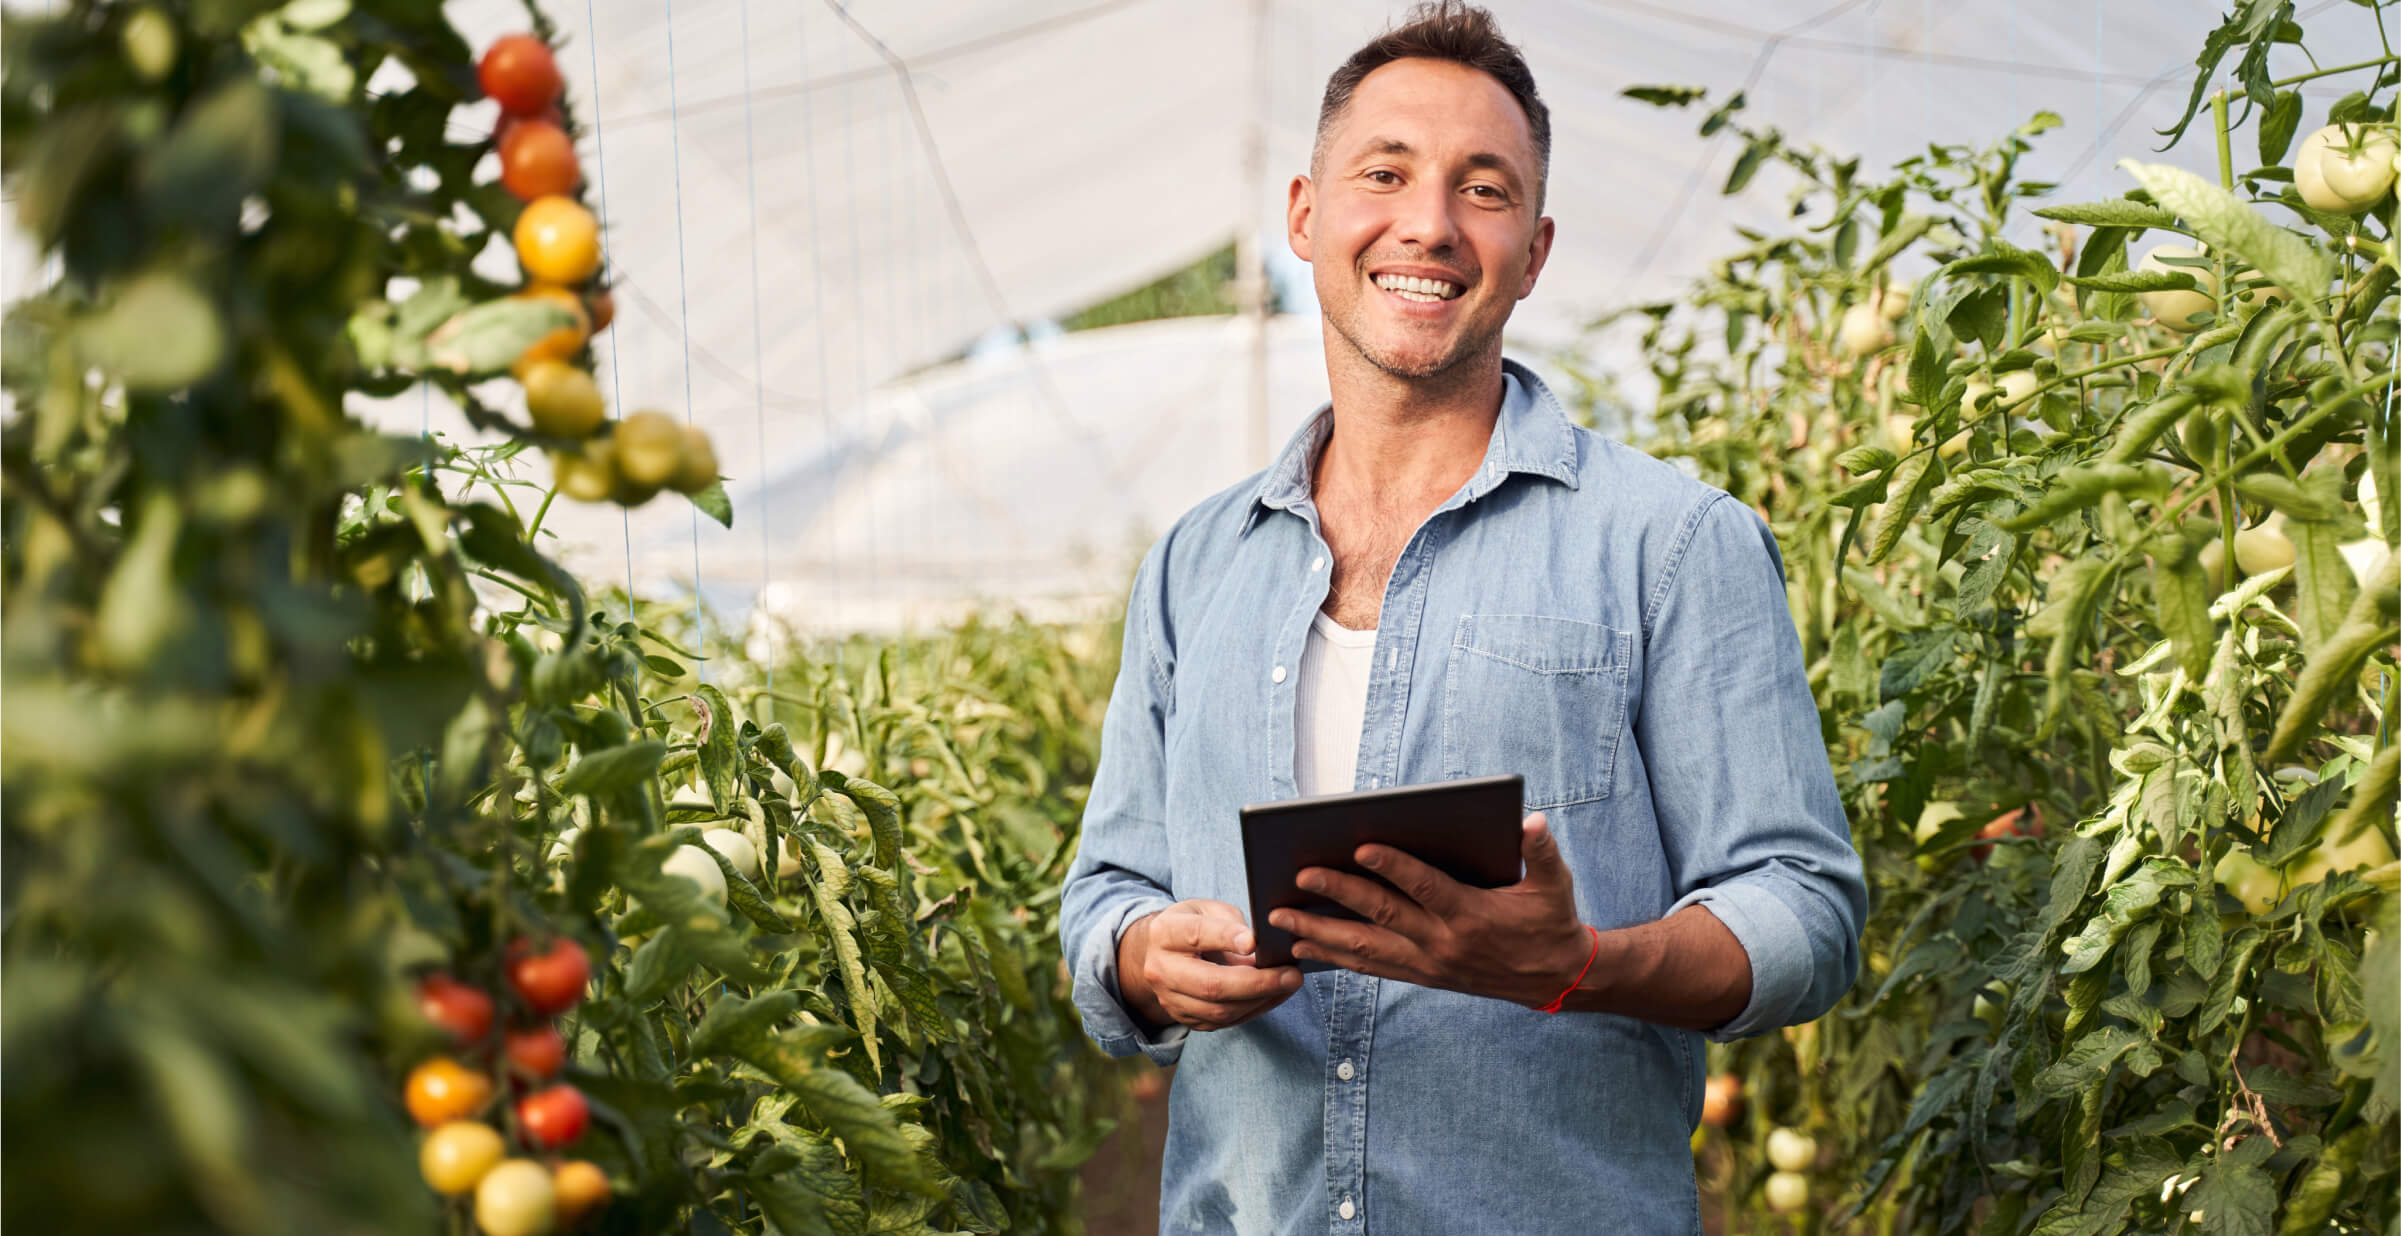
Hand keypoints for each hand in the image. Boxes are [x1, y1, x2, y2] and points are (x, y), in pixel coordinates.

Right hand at [1119, 899, 1303, 1032]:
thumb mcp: (1205, 909)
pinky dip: (1254, 1010)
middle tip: (1291, 975)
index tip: (1254, 942)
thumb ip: (1230, 922)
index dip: (1226, 938)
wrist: (1159, 954)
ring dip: (1261, 1000)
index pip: (1196, 935)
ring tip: (1289, 984)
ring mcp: (1171, 1000)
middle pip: (1211, 985)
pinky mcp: (1186, 1019)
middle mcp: (1162, 970)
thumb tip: (1260, 945)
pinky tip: (1274, 995)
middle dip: (1257, 983)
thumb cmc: (1191, 924)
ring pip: (1220, 1011)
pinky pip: (1224, 1022)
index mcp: (1165, 933)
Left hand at [1268, 813, 1591, 1007]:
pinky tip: (1305, 948)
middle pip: (1381, 916)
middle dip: (1337, 895)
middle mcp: (1443, 943)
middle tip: (1299, 876)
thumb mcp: (1556, 884)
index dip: (1393, 867)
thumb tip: (1531, 821)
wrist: (1556, 979)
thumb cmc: (1551, 922)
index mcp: (1471, 915)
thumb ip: (1542, 852)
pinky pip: (1372, 967)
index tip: (1360, 847)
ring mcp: (1429, 964)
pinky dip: (1336, 957)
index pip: (1424, 887)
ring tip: (1282, 920)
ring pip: (1365, 948)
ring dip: (1320, 934)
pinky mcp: (1423, 976)